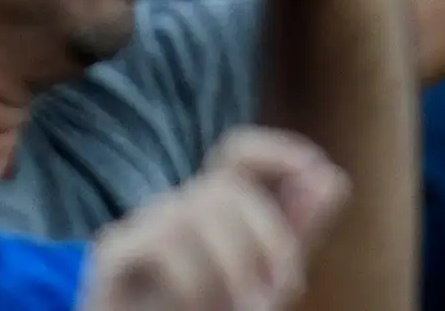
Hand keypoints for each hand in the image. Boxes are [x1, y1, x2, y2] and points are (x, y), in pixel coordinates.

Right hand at [80, 128, 347, 310]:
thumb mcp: (262, 282)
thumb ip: (294, 234)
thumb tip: (331, 176)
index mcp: (211, 212)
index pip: (239, 154)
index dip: (277, 150)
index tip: (316, 166)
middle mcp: (175, 210)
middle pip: (228, 187)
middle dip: (268, 238)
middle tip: (278, 294)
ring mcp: (139, 227)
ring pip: (198, 211)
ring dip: (233, 266)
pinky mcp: (113, 254)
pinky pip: (163, 242)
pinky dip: (193, 282)